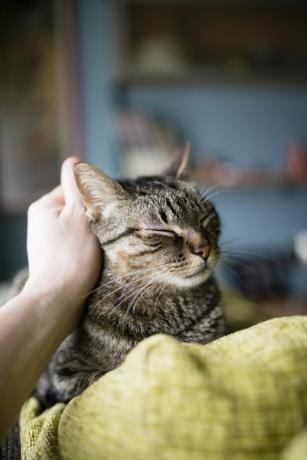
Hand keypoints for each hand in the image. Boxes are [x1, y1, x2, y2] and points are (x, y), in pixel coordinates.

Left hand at [24, 157, 100, 323]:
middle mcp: (41, 222)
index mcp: (44, 207)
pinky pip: (75, 245)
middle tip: (100, 233)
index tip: (101, 214)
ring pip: (78, 228)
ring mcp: (46, 242)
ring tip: (95, 249)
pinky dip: (85, 249)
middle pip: (76, 210)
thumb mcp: (78, 214)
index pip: (73, 189)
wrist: (59, 299)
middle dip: (91, 219)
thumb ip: (77, 187)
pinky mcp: (54, 258)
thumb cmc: (72, 256)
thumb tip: (74, 160)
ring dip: (91, 235)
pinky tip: (90, 260)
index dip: (92, 199)